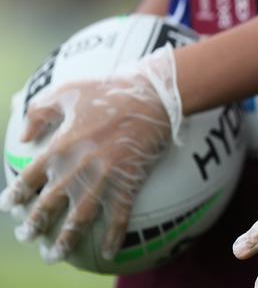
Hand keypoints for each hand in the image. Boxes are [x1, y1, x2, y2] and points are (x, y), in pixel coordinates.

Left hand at [0, 45, 181, 263]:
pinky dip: (114, 236)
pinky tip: (109, 252)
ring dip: (65, 240)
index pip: (30, 178)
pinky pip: (120, 216)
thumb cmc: (110, 91)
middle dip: (34, 225)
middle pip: (49, 204)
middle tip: (27, 236)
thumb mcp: (68, 92)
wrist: (153, 97)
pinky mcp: (129, 183)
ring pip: (79, 217)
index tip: (10, 207)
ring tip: (55, 255)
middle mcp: (78, 167)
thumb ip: (39, 112)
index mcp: (61, 146)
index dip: (17, 195)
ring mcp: (105, 178)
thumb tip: (23, 136)